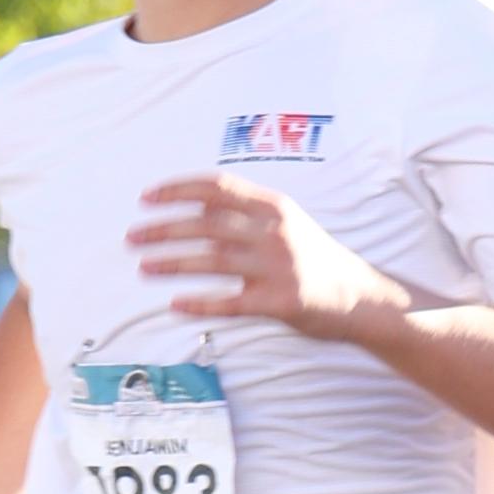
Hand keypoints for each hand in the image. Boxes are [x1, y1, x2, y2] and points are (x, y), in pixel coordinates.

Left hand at [129, 173, 400, 339]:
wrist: (361, 298)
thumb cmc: (315, 260)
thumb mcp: (287, 224)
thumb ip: (248, 215)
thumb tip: (195, 209)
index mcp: (274, 207)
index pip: (218, 188)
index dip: (178, 190)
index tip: (147, 198)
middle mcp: (275, 232)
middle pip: (207, 224)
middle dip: (164, 228)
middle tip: (132, 236)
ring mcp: (279, 267)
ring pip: (213, 261)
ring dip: (173, 263)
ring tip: (144, 267)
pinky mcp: (281, 302)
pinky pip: (231, 303)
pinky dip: (201, 304)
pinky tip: (176, 305)